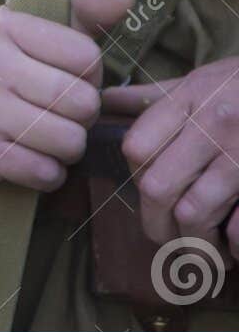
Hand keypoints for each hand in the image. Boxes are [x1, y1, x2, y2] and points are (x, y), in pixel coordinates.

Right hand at [0, 0, 132, 199]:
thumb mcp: (15, 40)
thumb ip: (76, 18)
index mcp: (0, 26)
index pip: (87, 57)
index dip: (85, 80)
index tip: (59, 85)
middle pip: (82, 102)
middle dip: (77, 120)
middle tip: (50, 119)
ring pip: (70, 140)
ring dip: (62, 151)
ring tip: (37, 142)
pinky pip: (47, 172)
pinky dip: (44, 175)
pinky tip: (22, 163)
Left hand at [103, 57, 238, 261]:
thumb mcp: (203, 78)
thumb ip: (155, 95)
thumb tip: (105, 99)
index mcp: (190, 98)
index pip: (136, 147)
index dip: (135, 176)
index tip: (146, 190)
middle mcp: (214, 124)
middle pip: (157, 187)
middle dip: (155, 223)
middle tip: (163, 238)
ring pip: (194, 212)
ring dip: (193, 243)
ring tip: (200, 253)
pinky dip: (234, 243)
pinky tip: (234, 248)